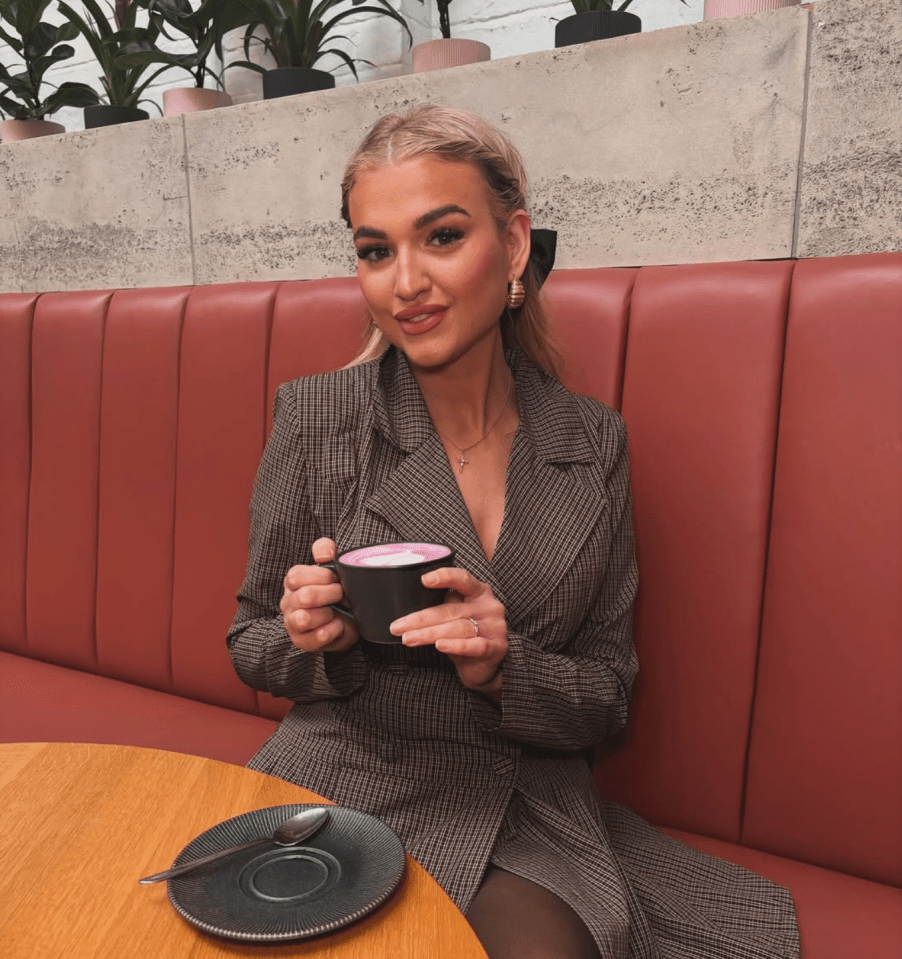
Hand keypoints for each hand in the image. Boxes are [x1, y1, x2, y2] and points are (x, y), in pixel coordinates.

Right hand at [280, 537, 358, 652]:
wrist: (347, 619)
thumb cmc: (336, 591)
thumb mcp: (332, 566)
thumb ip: (325, 549)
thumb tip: (323, 555)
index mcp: (293, 581)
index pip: (296, 576)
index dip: (322, 577)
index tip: (336, 579)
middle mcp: (288, 602)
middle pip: (304, 597)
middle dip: (330, 594)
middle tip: (340, 595)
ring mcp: (292, 623)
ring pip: (304, 619)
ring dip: (327, 614)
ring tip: (335, 612)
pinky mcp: (302, 641)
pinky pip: (317, 637)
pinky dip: (332, 630)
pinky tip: (337, 626)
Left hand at [390, 567, 506, 699]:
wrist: (483, 667)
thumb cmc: (464, 635)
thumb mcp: (455, 614)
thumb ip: (441, 605)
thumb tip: (404, 605)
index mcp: (479, 591)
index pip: (462, 579)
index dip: (444, 577)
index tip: (424, 580)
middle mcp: (489, 606)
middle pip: (450, 610)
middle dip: (421, 619)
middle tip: (398, 626)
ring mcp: (495, 626)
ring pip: (458, 628)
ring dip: (429, 634)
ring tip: (408, 639)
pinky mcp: (496, 647)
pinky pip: (474, 645)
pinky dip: (455, 646)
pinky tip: (439, 646)